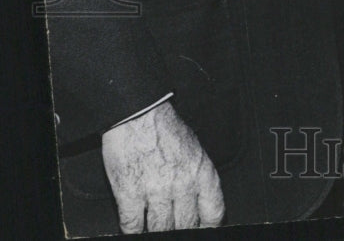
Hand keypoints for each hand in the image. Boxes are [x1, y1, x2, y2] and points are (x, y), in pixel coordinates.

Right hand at [100, 101, 223, 232]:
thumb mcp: (195, 151)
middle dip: (180, 228)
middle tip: (174, 225)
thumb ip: (199, 179)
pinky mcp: (130, 194)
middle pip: (186, 225)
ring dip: (157, 229)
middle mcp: (183, 184)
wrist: (139, 114)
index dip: (208, 227)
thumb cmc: (166, 130)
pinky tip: (135, 226)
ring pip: (160, 229)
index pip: (213, 213)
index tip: (201, 229)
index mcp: (202, 173)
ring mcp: (156, 191)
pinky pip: (132, 226)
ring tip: (155, 225)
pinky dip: (133, 230)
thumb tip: (200, 205)